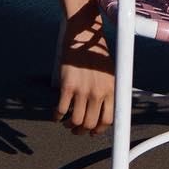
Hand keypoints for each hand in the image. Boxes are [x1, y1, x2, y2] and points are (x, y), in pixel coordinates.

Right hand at [55, 2, 114, 136]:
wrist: (83, 36)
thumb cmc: (96, 54)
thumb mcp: (109, 72)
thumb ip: (108, 90)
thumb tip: (105, 109)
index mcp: (111, 89)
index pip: (108, 119)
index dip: (99, 130)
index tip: (92, 132)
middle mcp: (98, 92)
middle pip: (90, 124)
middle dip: (82, 131)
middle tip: (76, 129)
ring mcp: (83, 90)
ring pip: (76, 121)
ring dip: (70, 125)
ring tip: (67, 122)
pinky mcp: (67, 86)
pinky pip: (61, 110)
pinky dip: (57, 116)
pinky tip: (56, 114)